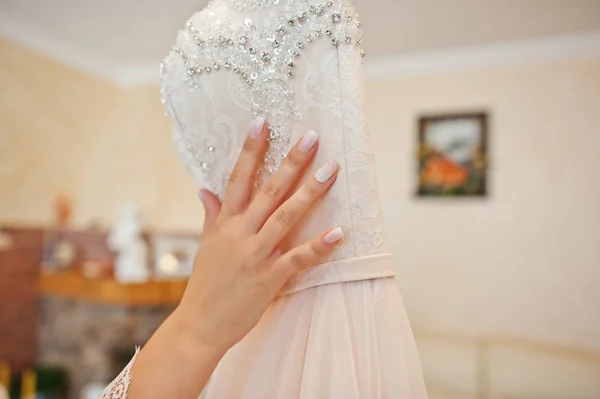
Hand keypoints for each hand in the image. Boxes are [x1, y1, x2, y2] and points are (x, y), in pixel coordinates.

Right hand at [174, 117, 342, 353]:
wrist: (200, 325)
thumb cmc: (206, 284)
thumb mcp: (206, 245)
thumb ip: (211, 215)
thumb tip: (206, 189)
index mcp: (224, 223)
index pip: (237, 179)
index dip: (250, 149)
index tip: (262, 122)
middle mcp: (240, 234)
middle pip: (268, 191)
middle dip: (291, 162)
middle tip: (312, 137)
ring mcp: (256, 255)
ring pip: (285, 217)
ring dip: (309, 192)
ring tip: (330, 169)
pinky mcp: (270, 279)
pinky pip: (298, 259)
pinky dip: (319, 246)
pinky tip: (339, 232)